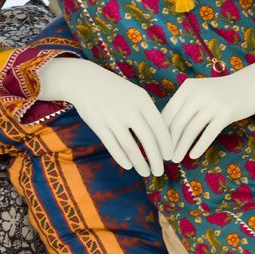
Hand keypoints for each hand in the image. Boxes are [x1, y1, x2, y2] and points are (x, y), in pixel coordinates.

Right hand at [36, 56, 173, 177]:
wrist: (85, 81)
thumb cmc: (116, 90)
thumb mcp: (136, 94)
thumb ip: (148, 112)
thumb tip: (163, 137)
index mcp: (142, 101)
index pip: (159, 127)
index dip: (166, 144)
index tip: (170, 157)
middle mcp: (129, 109)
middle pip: (147, 140)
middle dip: (156, 159)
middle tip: (160, 171)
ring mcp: (112, 118)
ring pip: (130, 147)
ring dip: (140, 163)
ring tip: (146, 173)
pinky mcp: (98, 125)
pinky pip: (113, 146)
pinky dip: (122, 158)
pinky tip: (129, 166)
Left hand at [160, 59, 254, 162]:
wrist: (253, 82)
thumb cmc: (224, 91)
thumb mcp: (201, 91)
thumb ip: (186, 104)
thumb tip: (166, 129)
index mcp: (187, 88)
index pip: (167, 113)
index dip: (160, 132)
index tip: (157, 146)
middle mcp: (197, 93)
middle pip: (177, 123)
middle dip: (169, 143)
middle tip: (165, 157)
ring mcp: (212, 102)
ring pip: (191, 130)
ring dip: (181, 147)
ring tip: (177, 159)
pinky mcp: (226, 112)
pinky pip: (208, 133)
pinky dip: (199, 146)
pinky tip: (194, 155)